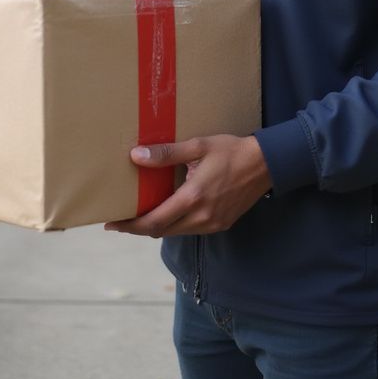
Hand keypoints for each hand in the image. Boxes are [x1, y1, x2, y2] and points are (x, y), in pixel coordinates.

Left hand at [104, 134, 271, 237]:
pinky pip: (190, 230)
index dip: (130, 226)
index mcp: (193, 198)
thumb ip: (166, 153)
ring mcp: (212, 224)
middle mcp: (202, 217)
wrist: (266, 164)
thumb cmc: (230, 151)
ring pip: (175, 232)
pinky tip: (168, 211)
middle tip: (120, 220)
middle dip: (138, 228)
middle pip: (161, 232)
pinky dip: (174, 224)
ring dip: (156, 227)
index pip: (154, 222)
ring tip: (140, 215)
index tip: (111, 224)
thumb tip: (136, 156)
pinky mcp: (220, 225)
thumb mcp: (198, 146)